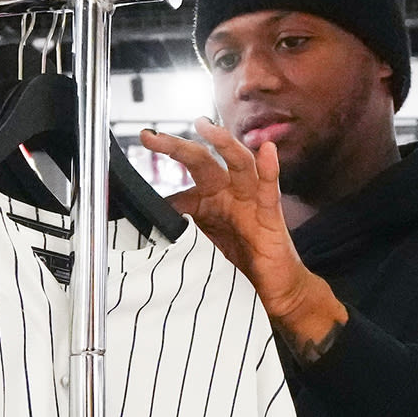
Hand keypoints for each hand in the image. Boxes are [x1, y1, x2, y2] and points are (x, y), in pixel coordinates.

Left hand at [138, 120, 348, 360]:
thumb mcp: (199, 242)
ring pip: (239, 164)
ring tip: (207, 128)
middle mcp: (230, 192)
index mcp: (211, 197)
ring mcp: (250, 201)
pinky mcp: (270, 216)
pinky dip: (270, 169)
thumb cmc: (240, 261)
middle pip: (204, 162)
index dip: (164, 159)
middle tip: (152, 136)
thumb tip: (148, 216)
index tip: (143, 139)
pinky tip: (267, 151)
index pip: (185, 173)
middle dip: (178, 147)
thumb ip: (179, 226)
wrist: (274, 288)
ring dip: (224, 144)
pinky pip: (269, 190)